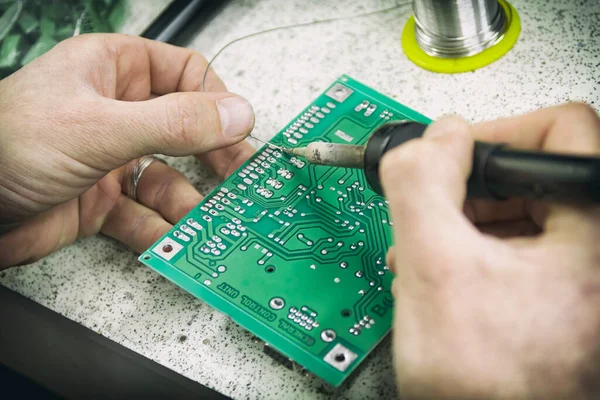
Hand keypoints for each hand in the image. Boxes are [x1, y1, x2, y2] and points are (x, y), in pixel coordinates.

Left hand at [0, 34, 254, 267]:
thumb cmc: (7, 144)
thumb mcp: (101, 127)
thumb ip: (174, 123)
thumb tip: (236, 114)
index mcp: (114, 72)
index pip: (186, 74)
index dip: (217, 100)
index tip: (239, 130)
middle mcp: (117, 113)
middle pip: (185, 130)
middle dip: (211, 157)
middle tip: (238, 179)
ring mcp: (110, 159)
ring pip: (168, 178)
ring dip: (187, 202)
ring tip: (202, 219)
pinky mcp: (101, 202)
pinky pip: (143, 215)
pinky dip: (159, 231)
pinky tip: (170, 241)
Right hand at [381, 104, 599, 398]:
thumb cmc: (484, 387)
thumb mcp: (433, 269)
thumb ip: (423, 185)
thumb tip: (432, 139)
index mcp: (596, 236)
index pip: (561, 130)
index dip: (493, 135)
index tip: (450, 158)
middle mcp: (598, 257)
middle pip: (535, 176)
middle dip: (467, 190)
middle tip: (430, 209)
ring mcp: (582, 279)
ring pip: (521, 214)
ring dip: (462, 222)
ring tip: (424, 248)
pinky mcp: (560, 297)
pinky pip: (518, 249)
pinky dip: (474, 251)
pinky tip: (442, 273)